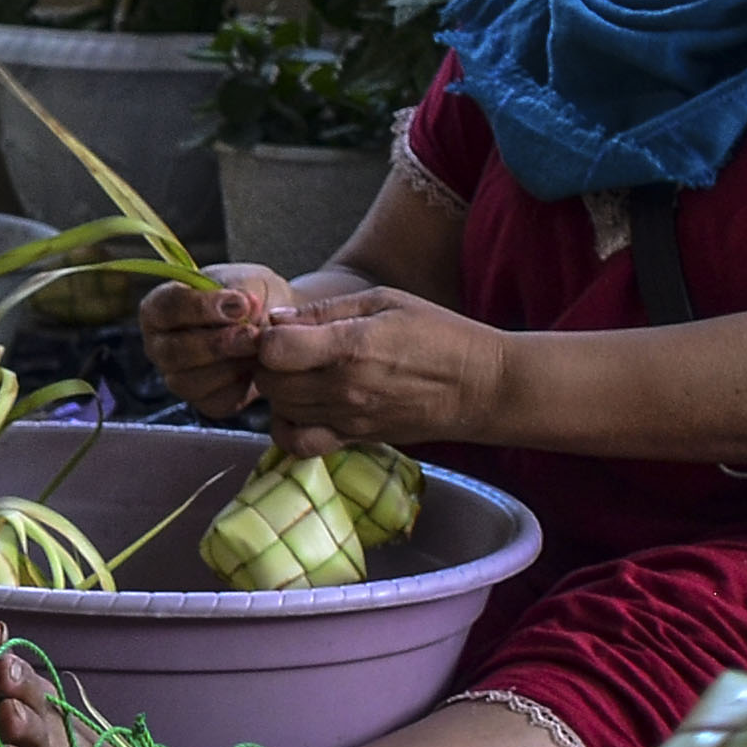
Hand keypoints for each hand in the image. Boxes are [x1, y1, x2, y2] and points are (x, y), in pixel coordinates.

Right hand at [136, 264, 307, 420]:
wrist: (275, 325)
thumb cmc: (251, 297)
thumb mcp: (248, 279)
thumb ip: (240, 289)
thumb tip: (241, 306)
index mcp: (159, 308)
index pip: (165, 308)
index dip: (201, 307)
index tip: (240, 305)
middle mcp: (160, 346)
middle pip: (173, 352)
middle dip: (217, 344)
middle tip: (252, 334)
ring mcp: (177, 377)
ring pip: (190, 381)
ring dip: (231, 365)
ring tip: (259, 348)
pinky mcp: (203, 401)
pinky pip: (215, 400)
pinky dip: (240, 385)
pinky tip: (256, 366)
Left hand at [245, 284, 512, 453]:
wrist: (480, 386)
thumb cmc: (438, 333)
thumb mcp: (385, 301)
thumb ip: (326, 310)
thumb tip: (276, 320)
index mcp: (350, 346)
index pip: (274, 349)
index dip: (267, 336)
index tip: (281, 329)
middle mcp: (342, 388)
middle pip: (270, 382)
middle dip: (268, 363)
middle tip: (288, 351)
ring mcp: (347, 419)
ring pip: (280, 411)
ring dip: (279, 392)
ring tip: (300, 374)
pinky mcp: (353, 439)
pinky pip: (299, 445)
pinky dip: (289, 430)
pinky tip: (301, 409)